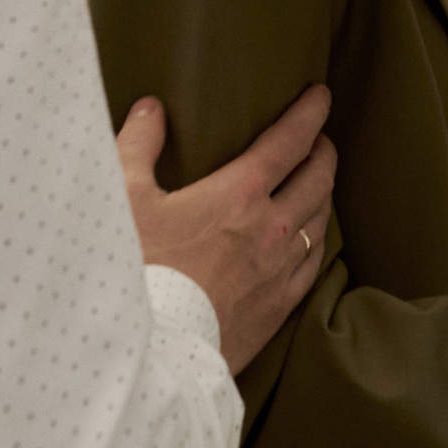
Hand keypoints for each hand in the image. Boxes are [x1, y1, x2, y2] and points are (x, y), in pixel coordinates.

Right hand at [118, 85, 337, 373]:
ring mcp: (280, 269)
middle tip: (317, 138)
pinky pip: (315, 262)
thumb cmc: (134, 270)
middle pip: (318, 176)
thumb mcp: (123, 198)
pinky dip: (317, 237)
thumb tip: (152, 109)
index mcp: (239, 193)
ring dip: (323, 190)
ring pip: (321, 217)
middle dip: (322, 149)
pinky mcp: (279, 306)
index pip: (290, 140)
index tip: (321, 96)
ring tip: (315, 180)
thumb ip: (139, 145)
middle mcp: (272, 227)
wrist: (147, 352)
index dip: (311, 112)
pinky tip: (311, 235)